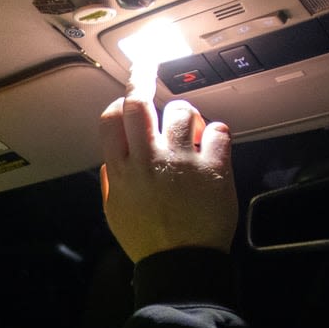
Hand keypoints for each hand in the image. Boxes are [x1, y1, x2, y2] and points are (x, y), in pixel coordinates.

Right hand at [98, 64, 236, 260]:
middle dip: (142, 76)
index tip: (127, 95)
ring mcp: (181, 160)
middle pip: (140, 102)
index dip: (118, 101)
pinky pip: (218, 130)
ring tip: (191, 132)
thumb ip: (111, 183)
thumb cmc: (149, 241)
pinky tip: (214, 148)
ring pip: (182, 110)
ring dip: (186, 116)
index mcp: (122, 170)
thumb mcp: (115, 214)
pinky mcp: (212, 166)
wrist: (181, 264)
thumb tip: (110, 161)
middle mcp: (148, 158)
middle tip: (148, 63)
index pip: (111, 118)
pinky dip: (217, 134)